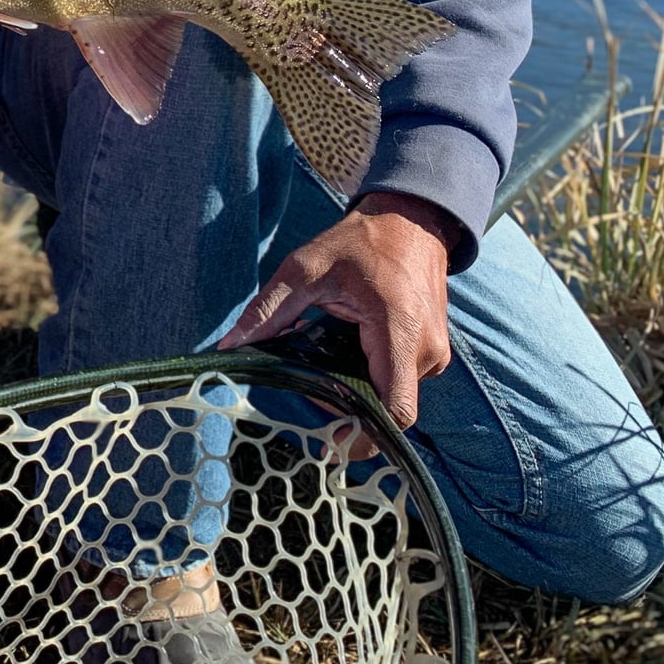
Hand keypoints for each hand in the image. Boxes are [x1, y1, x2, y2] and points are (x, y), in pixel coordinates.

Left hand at [216, 191, 455, 427]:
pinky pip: (398, 378)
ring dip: (356, 386)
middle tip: (308, 383)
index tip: (329, 443)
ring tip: (324, 355)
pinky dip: (370, 372)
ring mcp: (434, 353)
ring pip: (391, 393)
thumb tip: (229, 345)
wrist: (411, 220)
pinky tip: (346, 347)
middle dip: (345, 404)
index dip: (365, 436)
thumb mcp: (305, 267)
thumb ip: (268, 310)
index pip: (396, 410)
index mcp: (399, 330)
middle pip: (385, 406)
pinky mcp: (431, 351)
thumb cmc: (360, 241)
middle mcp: (426, 350)